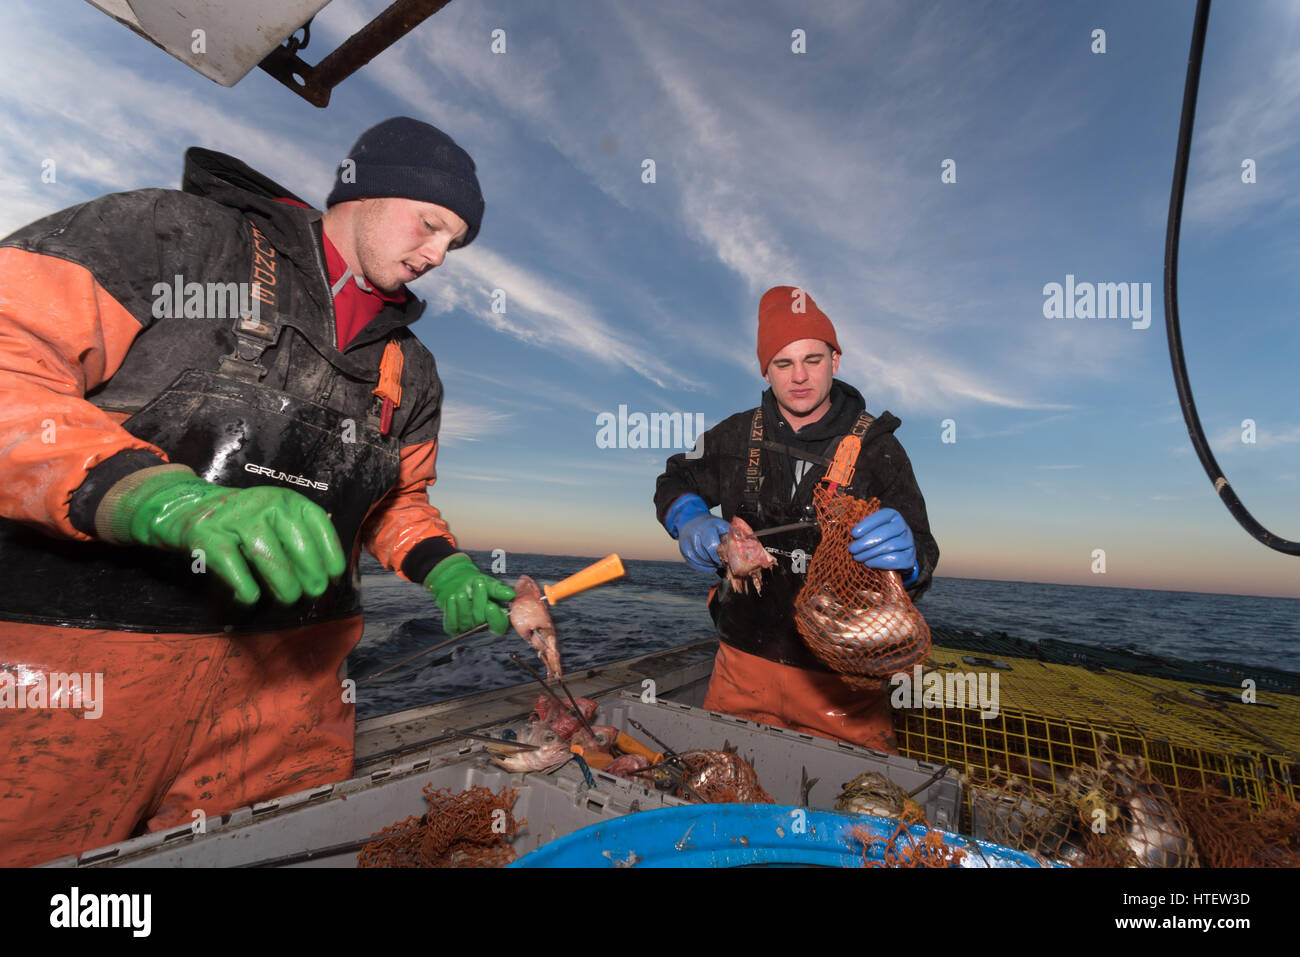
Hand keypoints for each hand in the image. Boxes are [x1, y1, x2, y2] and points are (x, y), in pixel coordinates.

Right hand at [107, 467, 345, 604]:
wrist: (191, 509)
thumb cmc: (246, 523)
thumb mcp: (277, 518)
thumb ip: (301, 536)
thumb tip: (330, 573)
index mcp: (286, 499)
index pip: (317, 523)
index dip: (330, 551)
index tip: (335, 575)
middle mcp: (264, 504)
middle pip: (296, 543)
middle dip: (310, 573)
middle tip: (312, 593)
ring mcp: (234, 518)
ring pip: (266, 555)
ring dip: (282, 583)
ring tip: (288, 599)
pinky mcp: (207, 536)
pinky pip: (231, 563)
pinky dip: (244, 585)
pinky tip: (252, 597)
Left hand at [423, 553, 515, 635]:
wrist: (460, 584)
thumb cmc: (479, 586)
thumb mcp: (490, 585)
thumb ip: (499, 591)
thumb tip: (510, 595)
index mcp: (496, 619)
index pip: (499, 626)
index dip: (495, 619)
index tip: (491, 606)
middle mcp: (483, 627)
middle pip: (481, 621)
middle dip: (479, 602)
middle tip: (478, 584)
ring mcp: (468, 629)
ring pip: (466, 622)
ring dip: (463, 606)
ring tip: (461, 592)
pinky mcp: (454, 629)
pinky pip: (452, 624)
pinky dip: (451, 610)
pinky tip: (452, 598)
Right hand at [664, 493, 729, 572]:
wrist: (690, 519)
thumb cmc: (709, 524)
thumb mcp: (721, 524)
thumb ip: (730, 534)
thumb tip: (742, 544)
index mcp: (706, 527)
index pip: (711, 545)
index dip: (719, 555)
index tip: (726, 559)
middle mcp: (694, 534)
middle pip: (704, 554)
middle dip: (715, 560)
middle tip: (723, 563)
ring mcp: (686, 541)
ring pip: (698, 559)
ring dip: (709, 564)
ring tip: (716, 564)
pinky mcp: (683, 549)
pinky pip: (692, 562)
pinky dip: (702, 566)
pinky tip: (709, 566)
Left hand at [849, 508, 916, 580]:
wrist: (894, 556)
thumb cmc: (877, 540)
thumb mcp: (870, 531)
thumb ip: (861, 528)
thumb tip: (846, 530)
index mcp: (893, 516)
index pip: (883, 516)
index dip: (867, 524)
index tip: (854, 533)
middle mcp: (903, 527)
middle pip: (887, 532)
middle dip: (866, 541)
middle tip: (852, 549)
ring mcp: (908, 543)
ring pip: (890, 546)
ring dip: (870, 553)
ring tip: (857, 557)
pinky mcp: (909, 558)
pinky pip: (895, 559)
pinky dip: (879, 562)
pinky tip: (868, 563)